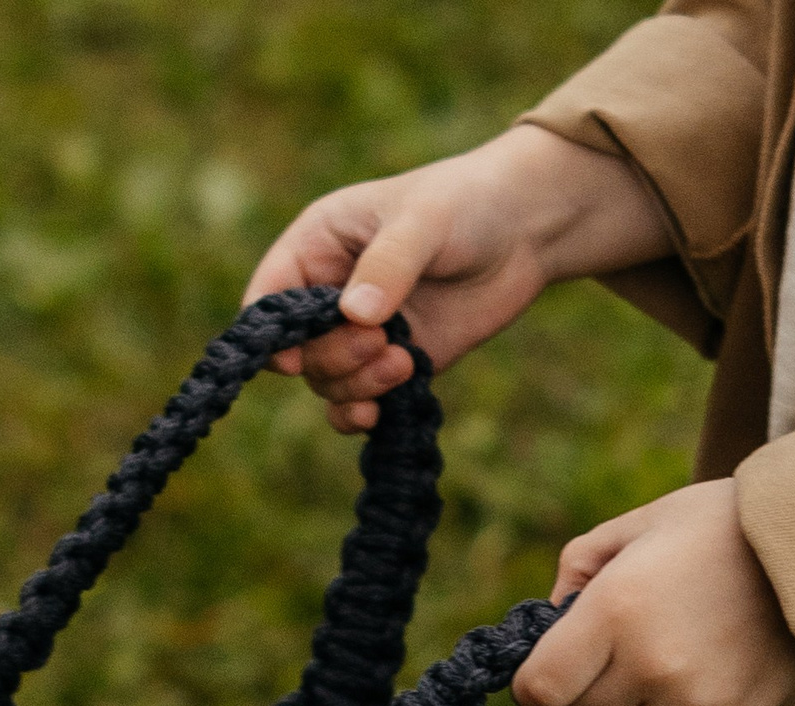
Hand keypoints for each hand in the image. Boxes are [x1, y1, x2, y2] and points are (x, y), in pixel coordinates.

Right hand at [244, 124, 666, 431]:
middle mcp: (329, 294)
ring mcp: (362, 332)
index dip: (270, 335)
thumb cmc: (466, 202)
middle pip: (298, 352)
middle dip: (334, 358)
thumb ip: (387, 266)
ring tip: (404, 362)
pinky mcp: (395, 361)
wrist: (527, 227)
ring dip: (357, 386)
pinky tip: (381, 414)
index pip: (266, 300)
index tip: (296, 356)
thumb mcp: (422, 222)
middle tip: (381, 342)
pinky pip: (359, 402)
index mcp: (317, 247)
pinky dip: (362, 414)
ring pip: (328, 382)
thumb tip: (354, 317)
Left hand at [512, 479, 794, 705]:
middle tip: (615, 650)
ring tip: (655, 665)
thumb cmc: (713, 527)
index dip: (532, 682)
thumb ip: (576, 568)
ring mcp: (691, 700)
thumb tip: (548, 622)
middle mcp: (650, 664)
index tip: (548, 665)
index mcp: (616, 610)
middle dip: (582, 686)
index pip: (539, 688)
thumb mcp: (636, 525)